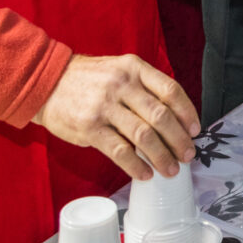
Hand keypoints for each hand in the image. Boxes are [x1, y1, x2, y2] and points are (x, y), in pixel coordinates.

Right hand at [35, 54, 200, 179]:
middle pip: (161, 115)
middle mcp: (122, 85)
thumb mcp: (119, 70)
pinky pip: (120, 151)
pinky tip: (145, 173)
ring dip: (162, 156)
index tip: (195, 130)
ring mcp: (105, 106)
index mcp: (134, 68)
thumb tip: (174, 118)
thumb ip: (144, 87)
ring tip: (170, 169)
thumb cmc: (90, 80)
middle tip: (187, 154)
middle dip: (179, 139)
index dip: (187, 112)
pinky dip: (136, 165)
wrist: (48, 83)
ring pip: (143, 135)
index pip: (170, 90)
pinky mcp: (90, 128)